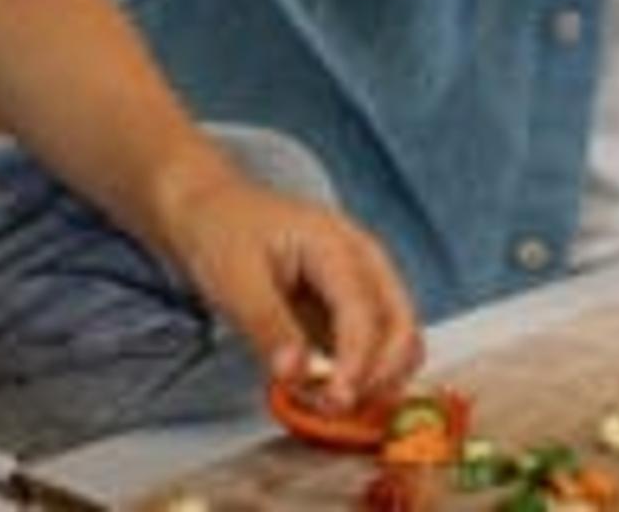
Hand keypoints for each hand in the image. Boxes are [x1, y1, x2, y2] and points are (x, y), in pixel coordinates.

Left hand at [153, 170, 424, 409]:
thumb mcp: (235, 278)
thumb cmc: (225, 233)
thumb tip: (296, 376)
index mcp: (338, 245)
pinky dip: (363, 378)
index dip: (357, 362)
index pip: (365, 312)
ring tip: (325, 403)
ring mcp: (365, 288)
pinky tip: (326, 393)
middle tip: (334, 407)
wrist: (216, 211)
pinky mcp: (354, 312)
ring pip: (400, 344)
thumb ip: (268, 326)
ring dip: (376, 382)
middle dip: (380, 376)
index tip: (336, 400)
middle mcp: (365, 265)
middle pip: (403, 328)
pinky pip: (377, 351)